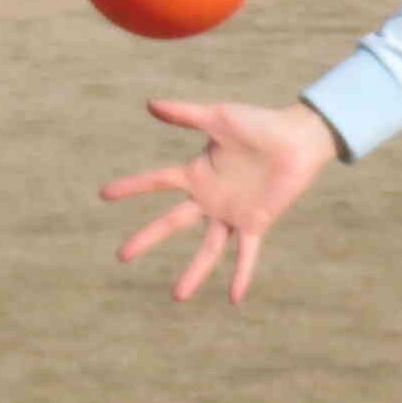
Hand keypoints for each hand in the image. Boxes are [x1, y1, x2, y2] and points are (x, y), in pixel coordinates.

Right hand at [101, 99, 338, 303]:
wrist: (297, 139)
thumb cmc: (259, 124)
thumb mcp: (219, 117)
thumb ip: (186, 114)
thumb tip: (149, 104)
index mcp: (197, 173)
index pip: (156, 182)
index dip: (131, 187)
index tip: (104, 195)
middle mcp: (209, 198)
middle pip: (171, 223)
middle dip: (147, 238)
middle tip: (121, 256)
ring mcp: (231, 213)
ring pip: (208, 249)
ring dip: (194, 272)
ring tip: (177, 297)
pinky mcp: (255, 222)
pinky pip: (246, 253)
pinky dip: (241, 274)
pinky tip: (233, 298)